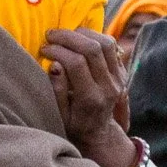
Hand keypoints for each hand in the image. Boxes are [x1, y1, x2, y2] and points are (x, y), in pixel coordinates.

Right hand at [43, 27, 135, 166]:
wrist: (98, 133)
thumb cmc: (73, 124)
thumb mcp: (59, 115)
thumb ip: (56, 91)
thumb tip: (55, 64)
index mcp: (91, 98)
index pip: (77, 63)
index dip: (58, 50)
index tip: (43, 49)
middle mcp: (109, 87)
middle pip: (93, 48)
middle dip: (68, 37)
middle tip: (50, 35)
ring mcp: (119, 78)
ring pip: (105, 43)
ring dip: (83, 34)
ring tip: (64, 36)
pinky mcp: (123, 71)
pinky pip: (112, 46)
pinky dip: (95, 36)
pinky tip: (79, 39)